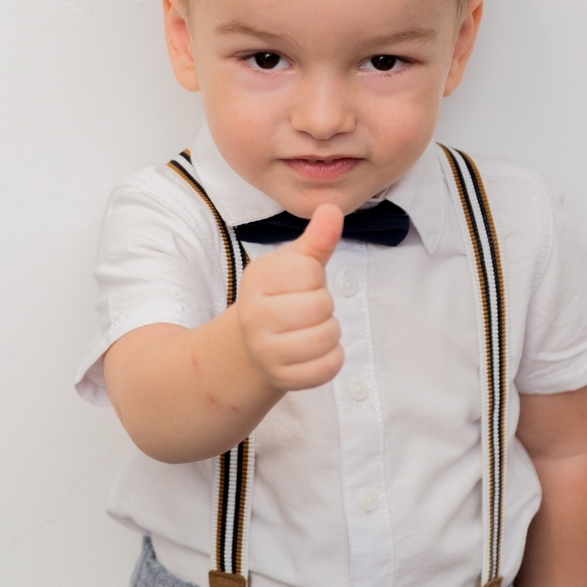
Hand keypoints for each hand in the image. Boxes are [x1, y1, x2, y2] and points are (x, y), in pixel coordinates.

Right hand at [233, 204, 344, 390]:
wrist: (254, 342)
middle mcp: (254, 315)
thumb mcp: (294, 263)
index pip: (310, 272)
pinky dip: (332, 358)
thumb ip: (317, 239)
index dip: (315, 277)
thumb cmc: (280, 294)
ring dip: (330, 332)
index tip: (300, 283)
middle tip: (306, 308)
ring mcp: (265, 350)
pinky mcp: (281, 378)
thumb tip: (332, 209)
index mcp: (257, 278)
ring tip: (311, 328)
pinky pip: (328, 367)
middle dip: (324, 305)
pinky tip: (315, 351)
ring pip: (328, 337)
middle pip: (321, 306)